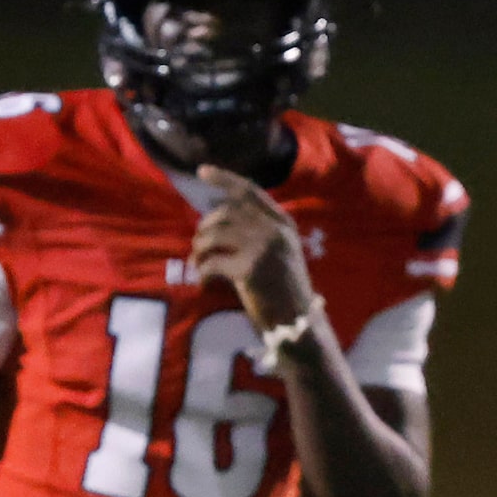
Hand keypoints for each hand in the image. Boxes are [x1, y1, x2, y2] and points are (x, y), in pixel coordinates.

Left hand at [191, 164, 316, 329]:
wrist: (299, 324)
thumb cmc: (285, 291)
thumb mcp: (279, 252)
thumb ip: (258, 231)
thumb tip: (217, 219)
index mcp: (283, 223)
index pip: (249, 191)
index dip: (223, 178)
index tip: (201, 171)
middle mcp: (274, 230)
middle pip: (225, 213)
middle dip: (205, 226)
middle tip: (198, 245)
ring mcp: (262, 248)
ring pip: (214, 234)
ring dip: (199, 249)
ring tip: (197, 263)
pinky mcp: (249, 270)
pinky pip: (212, 263)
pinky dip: (201, 272)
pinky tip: (202, 283)